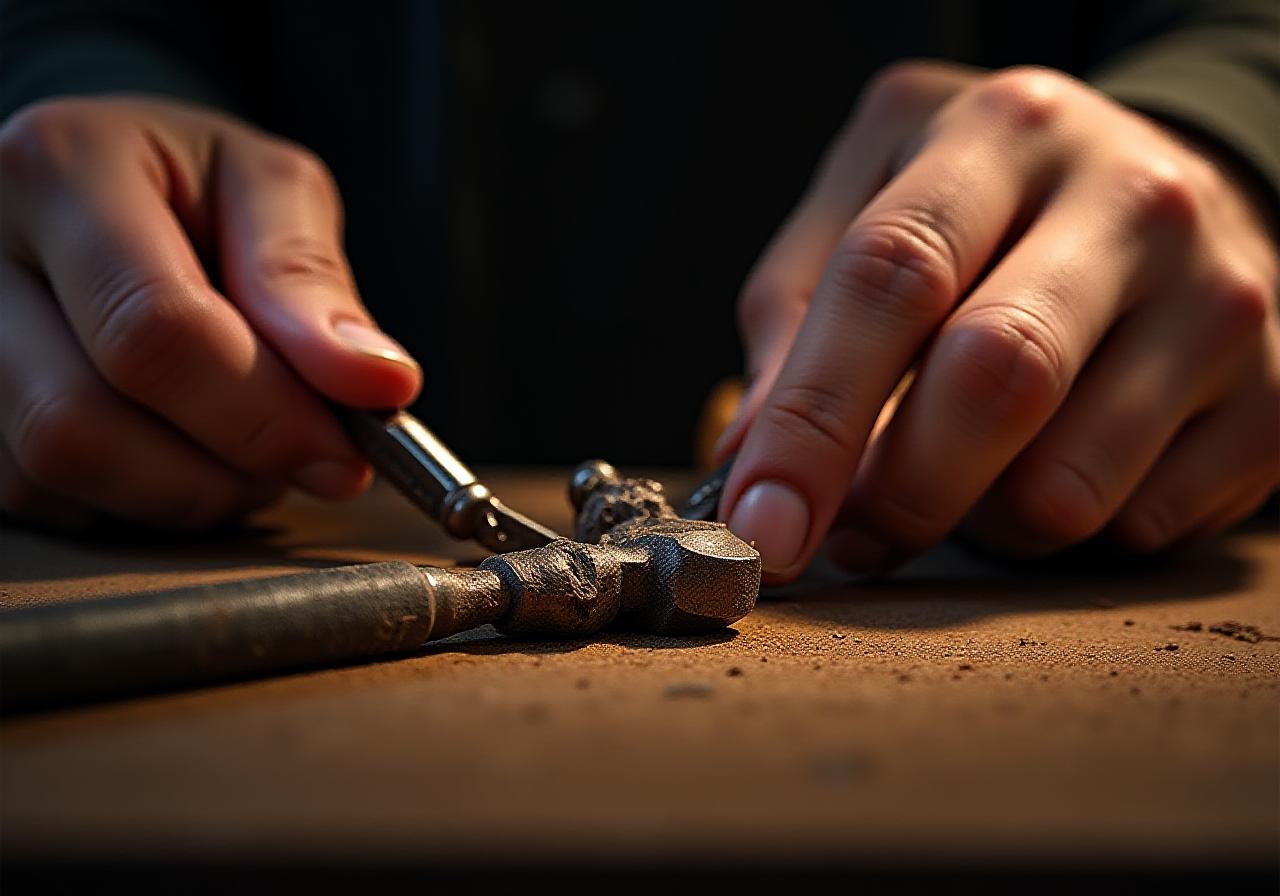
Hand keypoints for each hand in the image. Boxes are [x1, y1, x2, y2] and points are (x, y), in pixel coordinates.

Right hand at [0, 97, 420, 529]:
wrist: (98, 188)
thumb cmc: (190, 186)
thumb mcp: (267, 190)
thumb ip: (312, 281)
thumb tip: (377, 384)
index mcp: (57, 170)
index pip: (154, 330)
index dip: (264, 413)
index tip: (347, 453)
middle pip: (82, 424)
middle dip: (221, 468)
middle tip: (303, 458)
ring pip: (53, 477)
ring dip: (182, 493)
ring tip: (244, 444)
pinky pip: (38, 501)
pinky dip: (133, 501)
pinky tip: (177, 450)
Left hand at [718, 63, 1278, 580]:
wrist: (1171, 193)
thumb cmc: (986, 212)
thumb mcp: (870, 203)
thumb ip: (795, 314)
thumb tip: (748, 465)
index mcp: (999, 136)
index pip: (890, 275)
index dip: (811, 419)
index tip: (765, 525)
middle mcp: (1127, 198)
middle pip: (995, 377)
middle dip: (898, 490)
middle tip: (852, 531)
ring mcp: (1217, 298)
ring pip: (1067, 482)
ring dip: (983, 519)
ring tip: (973, 472)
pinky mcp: (1270, 398)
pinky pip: (1138, 524)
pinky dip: (1068, 532)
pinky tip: (1061, 464)